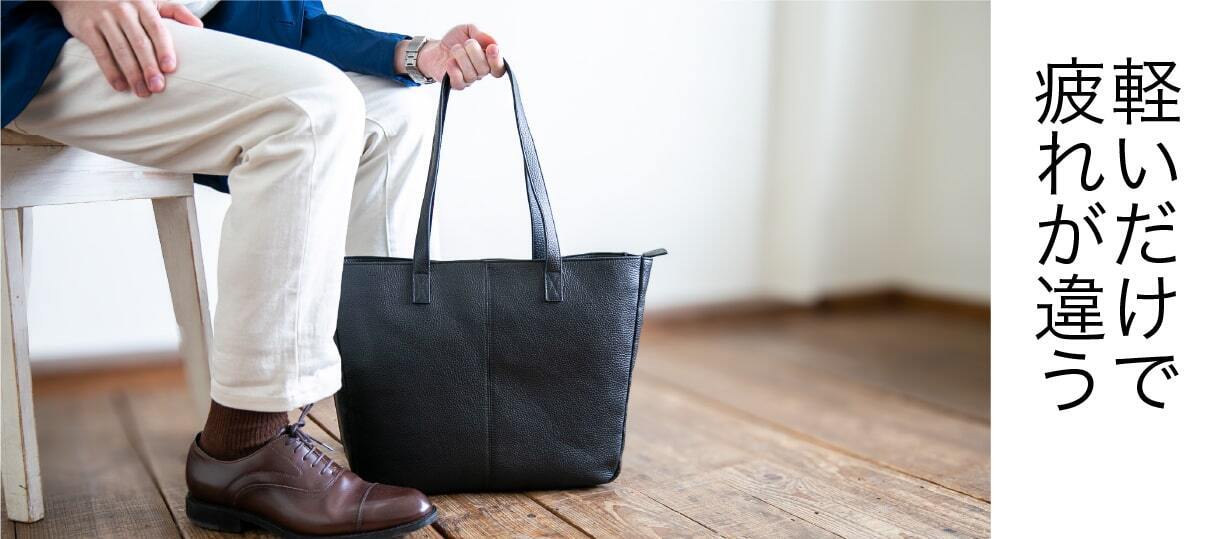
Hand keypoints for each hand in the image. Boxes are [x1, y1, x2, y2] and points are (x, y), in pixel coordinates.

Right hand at [50, 0, 202, 96]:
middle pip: (139, 42)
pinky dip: (110, 71)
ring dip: (132, 74)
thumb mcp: (150, 0)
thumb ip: (174, 11)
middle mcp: (123, 9)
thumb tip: (199, 27)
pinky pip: (100, 52)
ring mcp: (103, 18)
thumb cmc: (125, 0)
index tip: (170, 69)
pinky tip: (120, 86)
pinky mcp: (86, 27)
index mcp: (142, 4)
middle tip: (158, 88)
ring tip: (142, 92)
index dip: (164, 49)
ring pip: (120, 50)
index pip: (156, 28)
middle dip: (149, 67)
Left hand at [415, 24, 504, 89]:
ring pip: (471, 74)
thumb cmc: (454, 40)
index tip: (492, 48)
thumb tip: (493, 43)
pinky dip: (454, 69)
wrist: (435, 49)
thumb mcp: (468, 30)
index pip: (499, 68)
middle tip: (465, 43)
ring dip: (461, 56)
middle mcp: (480, 72)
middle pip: (484, 69)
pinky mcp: (456, 84)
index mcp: (488, 60)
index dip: (497, 60)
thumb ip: (481, 34)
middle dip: (474, 52)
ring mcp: (469, 80)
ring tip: (454, 49)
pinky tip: (450, 62)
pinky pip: (459, 81)